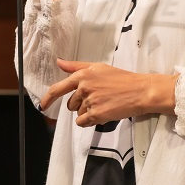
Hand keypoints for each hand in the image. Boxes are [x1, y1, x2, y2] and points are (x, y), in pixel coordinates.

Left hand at [41, 59, 176, 126]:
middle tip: (98, 99)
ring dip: (87, 113)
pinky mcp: (96, 114)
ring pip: (78, 114)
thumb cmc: (121, 78)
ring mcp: (90, 101)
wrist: (140, 91)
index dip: (48, 98)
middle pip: (70, 104)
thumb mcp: (98, 67)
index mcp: (82, 75)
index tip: (43, 105)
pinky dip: (89, 121)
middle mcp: (84, 88)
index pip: (58, 88)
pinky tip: (102, 113)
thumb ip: (76, 66)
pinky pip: (83, 122)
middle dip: (80, 104)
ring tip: (104, 104)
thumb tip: (59, 62)